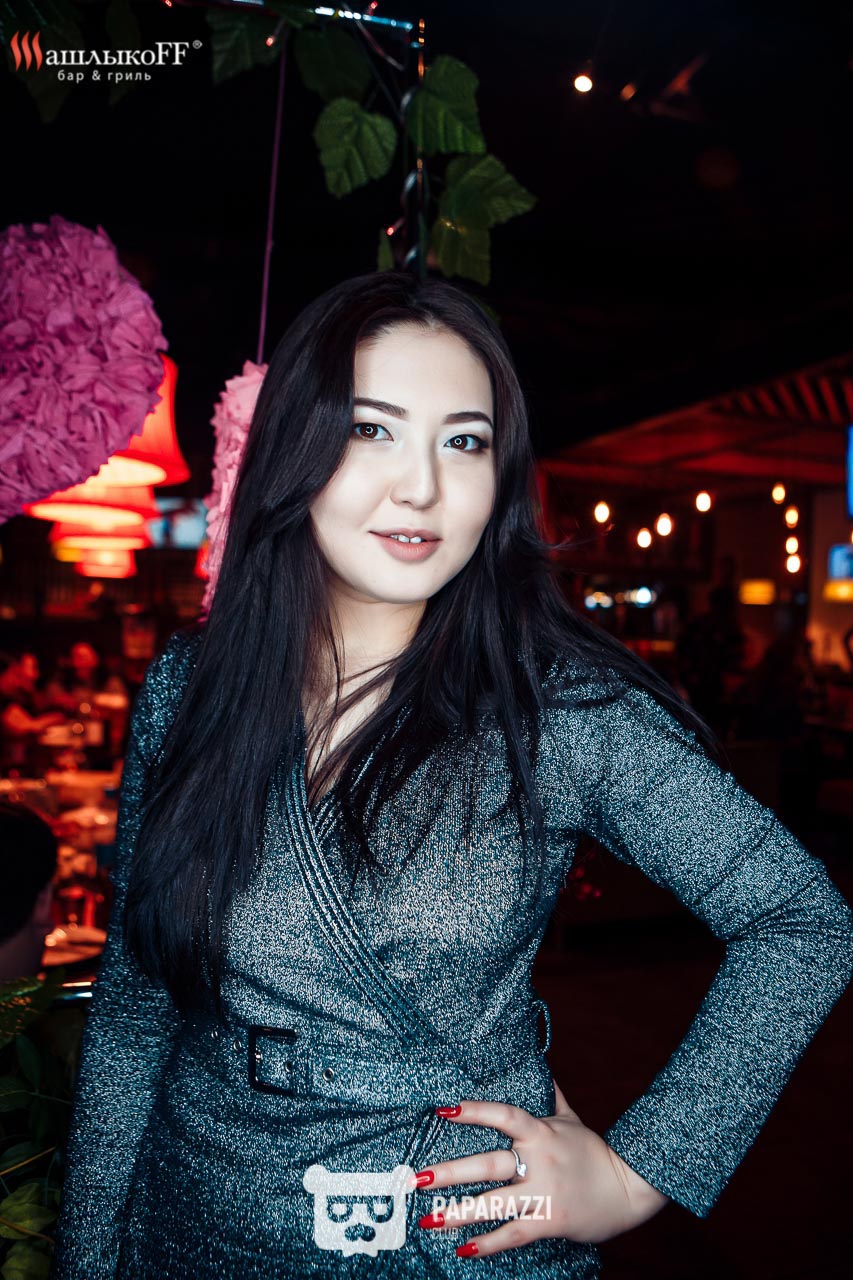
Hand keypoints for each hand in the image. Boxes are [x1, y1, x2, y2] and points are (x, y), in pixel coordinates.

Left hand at [410, 1078, 669, 1258]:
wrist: (630, 1188)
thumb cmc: (597, 1152)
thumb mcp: (573, 1119)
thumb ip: (552, 1096)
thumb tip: (543, 1066)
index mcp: (542, 1131)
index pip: (504, 1115)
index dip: (475, 1110)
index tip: (443, 1109)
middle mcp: (539, 1160)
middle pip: (489, 1164)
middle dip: (451, 1171)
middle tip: (417, 1178)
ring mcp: (544, 1192)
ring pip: (495, 1203)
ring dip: (459, 1212)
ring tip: (428, 1220)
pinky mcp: (551, 1221)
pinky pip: (514, 1233)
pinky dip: (488, 1243)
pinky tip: (462, 1248)